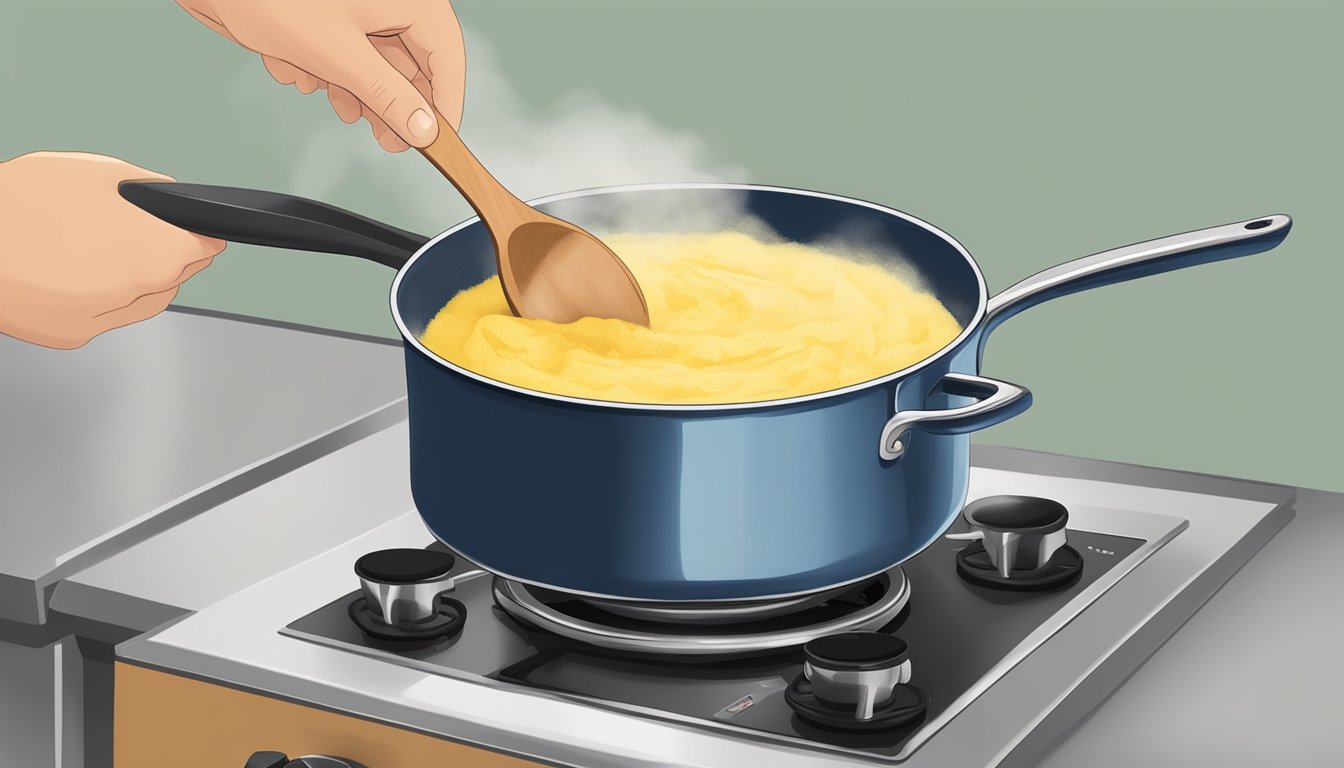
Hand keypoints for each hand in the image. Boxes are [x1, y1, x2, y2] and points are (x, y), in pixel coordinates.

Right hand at [0, 152, 224, 348]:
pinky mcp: (70, 334)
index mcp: (152, 250)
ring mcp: (102, 318)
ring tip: (115, 252)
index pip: (202, 248)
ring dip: (142, 279)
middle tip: (161, 237)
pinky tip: (87, 274)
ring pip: (142, 299)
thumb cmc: (21, 201)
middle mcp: (135, 291)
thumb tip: (172, 198)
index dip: (203, 236)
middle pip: (174, 275)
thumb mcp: (94, 173)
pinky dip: (105, 297)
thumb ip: (147, 188)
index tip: (206, 232)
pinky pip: (105, 316)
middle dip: (172, 256)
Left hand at [178, 0, 465, 151]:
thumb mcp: (340, 56)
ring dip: (353, 89)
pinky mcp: (326, 17)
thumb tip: (424, 129)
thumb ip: (389, 97)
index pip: (447, 54)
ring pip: (374, 63)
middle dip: (392, 102)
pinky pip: (340, 53)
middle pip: (411, 63)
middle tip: (389, 140)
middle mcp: (385, 2)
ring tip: (337, 103)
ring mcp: (355, 8)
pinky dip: (323, 69)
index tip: (437, 138)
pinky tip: (296, 67)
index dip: (445, 101)